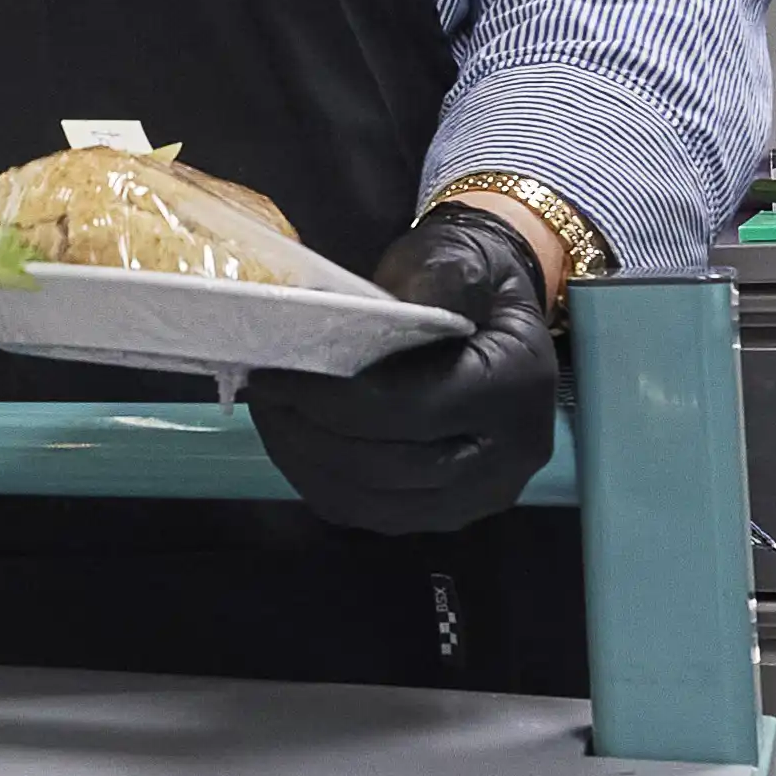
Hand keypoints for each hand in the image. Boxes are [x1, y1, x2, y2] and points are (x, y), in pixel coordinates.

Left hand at [246, 203, 558, 533]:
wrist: (493, 315)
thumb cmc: (466, 282)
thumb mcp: (458, 258)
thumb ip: (435, 280)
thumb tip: (379, 310)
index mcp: (514, 386)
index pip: (410, 410)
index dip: (332, 400)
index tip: (274, 376)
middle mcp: (509, 455)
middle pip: (387, 466)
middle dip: (309, 432)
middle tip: (261, 395)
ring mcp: (482, 494)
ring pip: (374, 502)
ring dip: (307, 462)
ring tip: (271, 416)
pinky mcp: (451, 513)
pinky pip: (374, 516)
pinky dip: (324, 484)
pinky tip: (295, 445)